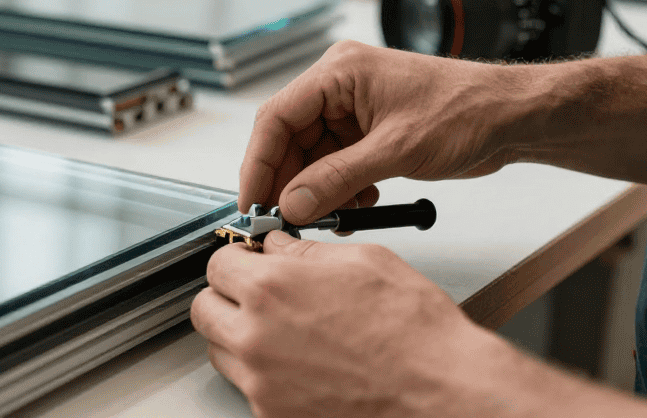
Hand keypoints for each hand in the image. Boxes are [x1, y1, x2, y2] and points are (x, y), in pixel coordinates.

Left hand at [190, 232, 502, 417]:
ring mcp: (261, 383)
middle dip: (226, 297)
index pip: (217, 264)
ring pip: (220, 352)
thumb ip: (306, 252)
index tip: (250, 262)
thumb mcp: (364, 262)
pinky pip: (248, 388)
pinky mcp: (272, 415)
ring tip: (282, 332)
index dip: (236, 259)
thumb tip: (279, 246)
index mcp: (271, 289)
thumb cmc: (415, 332)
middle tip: (255, 295)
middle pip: (204, 309)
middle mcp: (255, 337)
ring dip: (239, 337)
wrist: (443, 394)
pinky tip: (301, 365)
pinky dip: (264, 375)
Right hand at [242, 40, 536, 223]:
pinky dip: (339, 190)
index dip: (259, 163)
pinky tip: (357, 206)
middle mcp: (339, 87)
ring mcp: (353, 110)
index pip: (276, 117)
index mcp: (338, 72)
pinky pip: (335, 165)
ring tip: (326, 218)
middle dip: (287, 182)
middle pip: (289, 139)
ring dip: (315, 191)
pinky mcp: (368, 133)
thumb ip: (337, 179)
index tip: (253, 202)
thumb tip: (292, 204)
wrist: (513, 117)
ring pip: (311, 157)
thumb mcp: (396, 150)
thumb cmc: (467, 111)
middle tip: (282, 221)